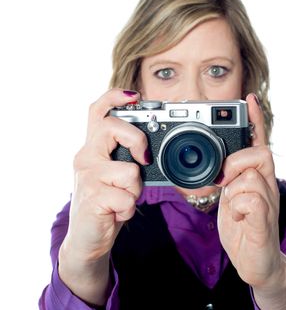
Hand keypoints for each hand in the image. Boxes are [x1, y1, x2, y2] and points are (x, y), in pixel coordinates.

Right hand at [58, 88, 148, 304]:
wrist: (87, 239)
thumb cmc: (107, 203)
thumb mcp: (116, 175)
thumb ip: (127, 158)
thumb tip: (151, 147)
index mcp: (94, 148)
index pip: (97, 112)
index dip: (114, 97)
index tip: (134, 95)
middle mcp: (86, 157)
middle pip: (111, 127)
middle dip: (137, 139)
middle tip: (144, 158)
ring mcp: (87, 177)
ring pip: (129, 170)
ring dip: (135, 189)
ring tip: (123, 198)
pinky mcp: (92, 198)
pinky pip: (127, 198)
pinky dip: (129, 208)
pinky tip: (117, 213)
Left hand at [216, 93, 280, 286]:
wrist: (256, 263)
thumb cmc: (242, 226)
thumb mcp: (230, 196)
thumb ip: (228, 178)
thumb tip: (216, 163)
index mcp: (257, 177)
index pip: (259, 142)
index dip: (255, 120)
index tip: (248, 98)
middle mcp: (267, 185)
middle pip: (261, 153)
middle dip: (237, 162)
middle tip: (224, 180)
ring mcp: (268, 203)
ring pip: (252, 177)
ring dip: (234, 190)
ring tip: (231, 205)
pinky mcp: (264, 222)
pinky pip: (252, 201)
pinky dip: (237, 208)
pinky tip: (236, 218)